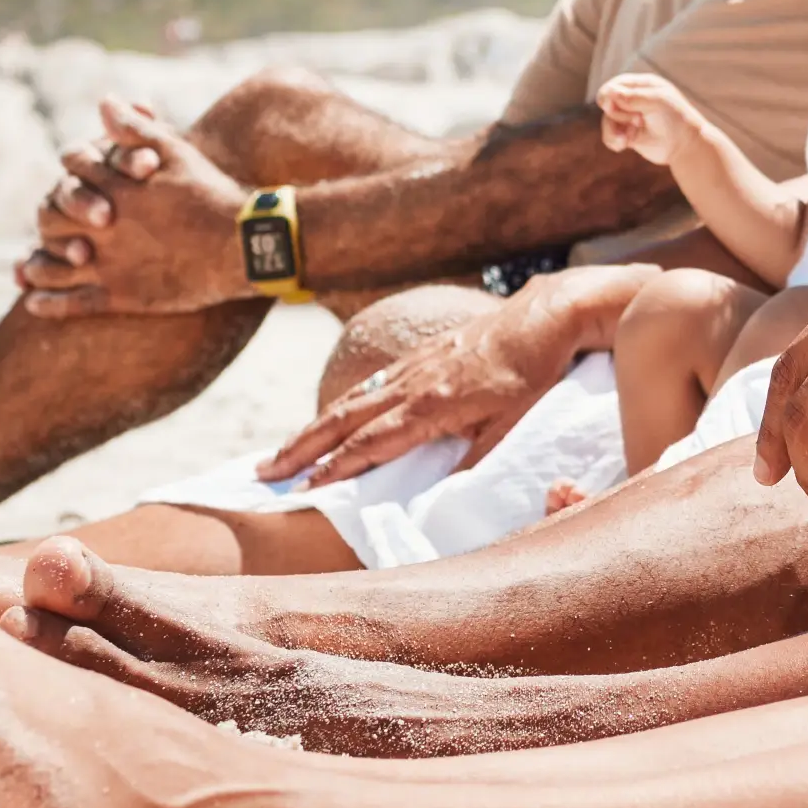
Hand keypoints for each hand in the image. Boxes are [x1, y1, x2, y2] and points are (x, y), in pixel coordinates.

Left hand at [17, 99, 247, 316]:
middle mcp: (100, 225)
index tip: (72, 178)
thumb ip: (135, 129)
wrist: (242, 244)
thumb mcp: (175, 151)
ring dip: (37, 265)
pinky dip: (46, 303)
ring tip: (27, 269)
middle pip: (51, 217)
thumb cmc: (212, 194)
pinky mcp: (119, 296)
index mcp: (113, 186)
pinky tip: (33, 303)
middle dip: (49, 217)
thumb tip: (104, 102)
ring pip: (52, 265)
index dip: (71, 172)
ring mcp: (106, 262)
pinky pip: (69, 303)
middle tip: (49, 223)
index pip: (72, 171)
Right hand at [255, 283, 573, 485]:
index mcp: (432, 405)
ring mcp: (413, 365)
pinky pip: (371, 382)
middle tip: (263, 473)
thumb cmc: (533, 372)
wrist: (545, 314)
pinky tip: (334, 413)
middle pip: (344, 420)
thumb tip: (444, 494)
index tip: (302, 489)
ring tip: (282, 451)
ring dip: (314, 427)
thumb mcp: (513, 422)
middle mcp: (412, 383)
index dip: (334, 468)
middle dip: (301, 449)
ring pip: (352, 400)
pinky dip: (344, 404)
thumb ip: (476, 457)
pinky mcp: (422, 353)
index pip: (370, 444)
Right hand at [598, 74, 697, 166]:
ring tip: (629, 138)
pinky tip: (624, 145)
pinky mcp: (628, 134)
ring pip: (607, 120)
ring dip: (614, 130)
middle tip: (638, 121)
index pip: (614, 85)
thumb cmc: (676, 118)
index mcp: (642, 85)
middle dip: (618, 114)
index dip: (608, 95)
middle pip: (607, 103)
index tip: (610, 106)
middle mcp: (634, 99)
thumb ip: (632, 97)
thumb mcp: (657, 102)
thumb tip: (607, 93)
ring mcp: (630, 117)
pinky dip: (614, 141)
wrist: (685, 146)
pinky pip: (609, 136)